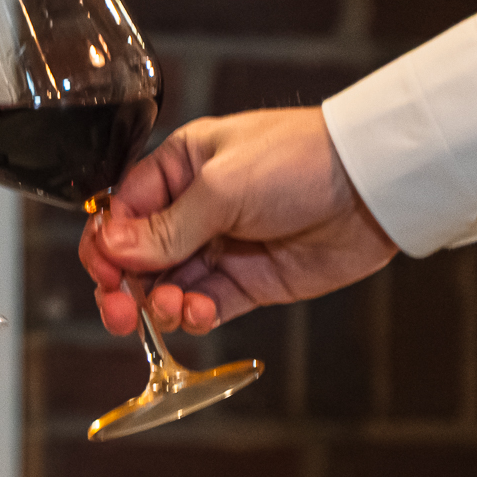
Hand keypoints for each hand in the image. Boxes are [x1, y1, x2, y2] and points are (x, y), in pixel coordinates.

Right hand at [78, 107, 398, 333]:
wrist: (370, 188)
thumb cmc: (301, 161)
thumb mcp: (222, 188)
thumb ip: (165, 226)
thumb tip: (112, 249)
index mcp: (179, 167)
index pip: (122, 212)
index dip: (107, 246)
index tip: (106, 274)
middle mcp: (194, 208)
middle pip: (137, 257)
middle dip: (125, 285)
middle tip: (120, 310)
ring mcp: (221, 246)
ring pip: (168, 286)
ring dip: (162, 304)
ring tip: (175, 307)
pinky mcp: (248, 281)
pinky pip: (205, 306)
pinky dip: (194, 315)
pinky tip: (199, 312)